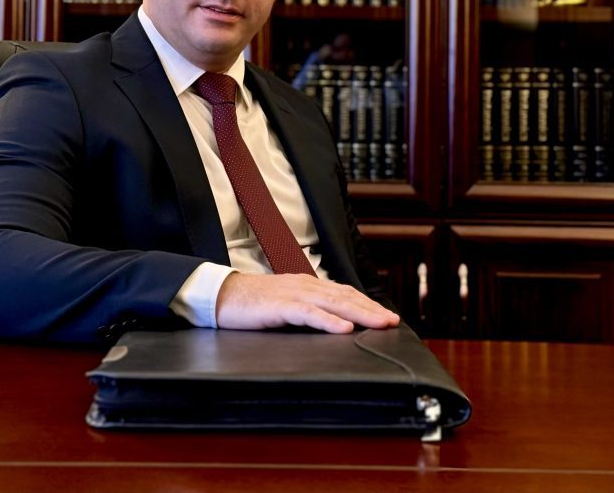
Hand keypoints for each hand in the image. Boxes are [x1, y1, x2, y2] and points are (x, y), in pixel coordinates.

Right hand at [215, 273, 399, 333]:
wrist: (221, 295)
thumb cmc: (251, 303)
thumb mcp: (284, 305)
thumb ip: (305, 310)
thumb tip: (330, 324)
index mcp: (306, 285)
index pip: (343, 292)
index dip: (366, 303)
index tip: (386, 316)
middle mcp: (304, 285)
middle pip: (345, 296)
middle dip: (371, 309)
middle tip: (392, 322)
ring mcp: (293, 294)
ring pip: (333, 303)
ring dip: (359, 313)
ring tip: (379, 324)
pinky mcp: (280, 306)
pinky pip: (309, 313)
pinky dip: (329, 320)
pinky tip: (344, 328)